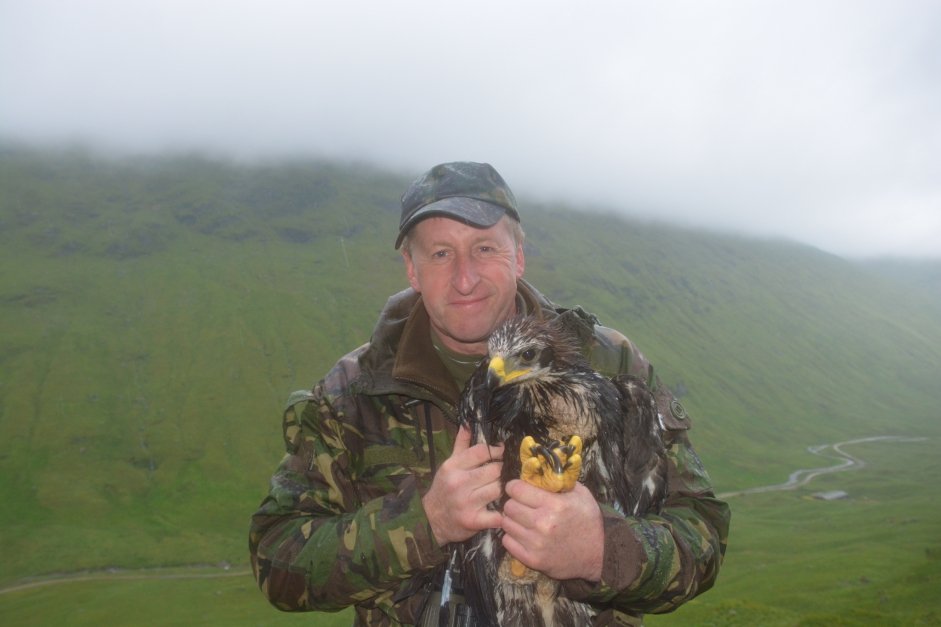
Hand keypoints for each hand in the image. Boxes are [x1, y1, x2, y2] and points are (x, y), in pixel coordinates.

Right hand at [422, 426, 503, 544]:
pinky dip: (503, 513)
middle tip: (501, 473)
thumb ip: (461, 445)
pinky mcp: (473, 521)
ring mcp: (466, 502)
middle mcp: (458, 483)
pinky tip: (502, 509)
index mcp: (452, 467)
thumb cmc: (444, 489)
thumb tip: (468, 424)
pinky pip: (497, 514)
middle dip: (500, 471)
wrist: (431, 519)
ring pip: (497, 489)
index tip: (501, 453)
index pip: (481, 451)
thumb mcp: (449, 465)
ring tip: (501, 489)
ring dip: (502, 489)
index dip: (496, 450)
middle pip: (494, 470)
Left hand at [501, 480, 603, 581]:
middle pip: (509, 506)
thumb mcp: (580, 494)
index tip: (518, 488)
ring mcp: (536, 543)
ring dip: (513, 520)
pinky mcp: (533, 560)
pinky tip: (524, 534)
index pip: (517, 489)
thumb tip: (537, 469)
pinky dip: (512, 537)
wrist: (600, 554)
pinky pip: (507, 542)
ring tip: (524, 520)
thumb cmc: (589, 520)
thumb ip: (558, 481)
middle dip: (514, 503)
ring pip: (506, 524)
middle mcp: (543, 523)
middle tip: (522, 505)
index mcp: (555, 504)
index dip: (515, 486)